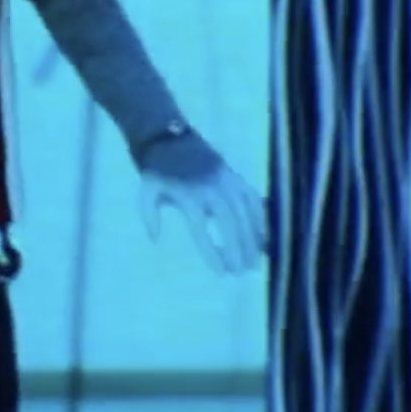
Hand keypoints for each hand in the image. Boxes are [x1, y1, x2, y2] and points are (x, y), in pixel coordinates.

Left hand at [136, 131, 266, 275]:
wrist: (170, 138)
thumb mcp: (146, 190)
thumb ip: (149, 215)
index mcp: (189, 194)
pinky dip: (260, 220)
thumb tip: (156, 240)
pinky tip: (263, 240)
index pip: (202, 229)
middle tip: (242, 273)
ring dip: (251, 239)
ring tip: (254, 263)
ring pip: (245, 213)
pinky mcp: (236, 177)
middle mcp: (212, 188)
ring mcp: (227, 181)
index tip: (221, 273)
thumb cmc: (158, 170)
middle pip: (229, 222)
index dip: (212, 252)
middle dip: (238, 249)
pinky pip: (253, 200)